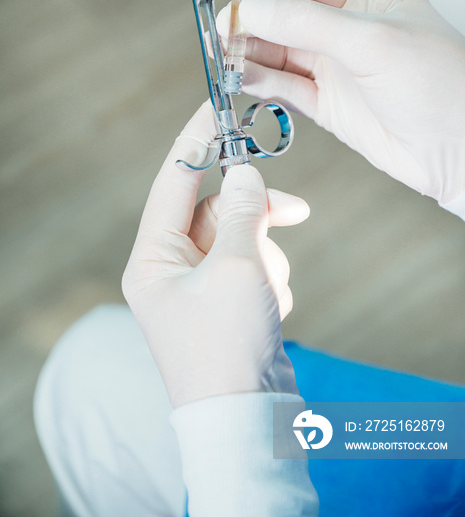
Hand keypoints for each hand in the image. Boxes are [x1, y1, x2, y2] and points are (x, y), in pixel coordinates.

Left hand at [122, 102, 309, 407]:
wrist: (248, 420)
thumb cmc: (227, 348)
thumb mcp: (237, 268)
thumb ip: (240, 212)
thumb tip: (242, 172)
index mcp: (152, 259)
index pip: (173, 182)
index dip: (196, 141)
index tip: (218, 107)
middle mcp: (171, 269)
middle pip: (215, 210)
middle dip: (254, 213)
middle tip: (293, 210)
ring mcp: (200, 287)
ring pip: (241, 237)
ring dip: (266, 255)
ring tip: (270, 291)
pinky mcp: (227, 302)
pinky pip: (253, 266)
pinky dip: (270, 279)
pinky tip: (271, 310)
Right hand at [218, 0, 464, 205]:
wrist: (457, 151)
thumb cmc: (440, 86)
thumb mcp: (373, 41)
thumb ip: (307, 24)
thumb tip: (251, 10)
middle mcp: (347, 27)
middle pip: (284, 11)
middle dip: (251, 18)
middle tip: (224, 28)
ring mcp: (334, 66)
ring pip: (277, 50)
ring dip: (249, 51)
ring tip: (226, 56)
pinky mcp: (325, 103)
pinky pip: (282, 86)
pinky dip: (260, 82)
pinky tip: (244, 79)